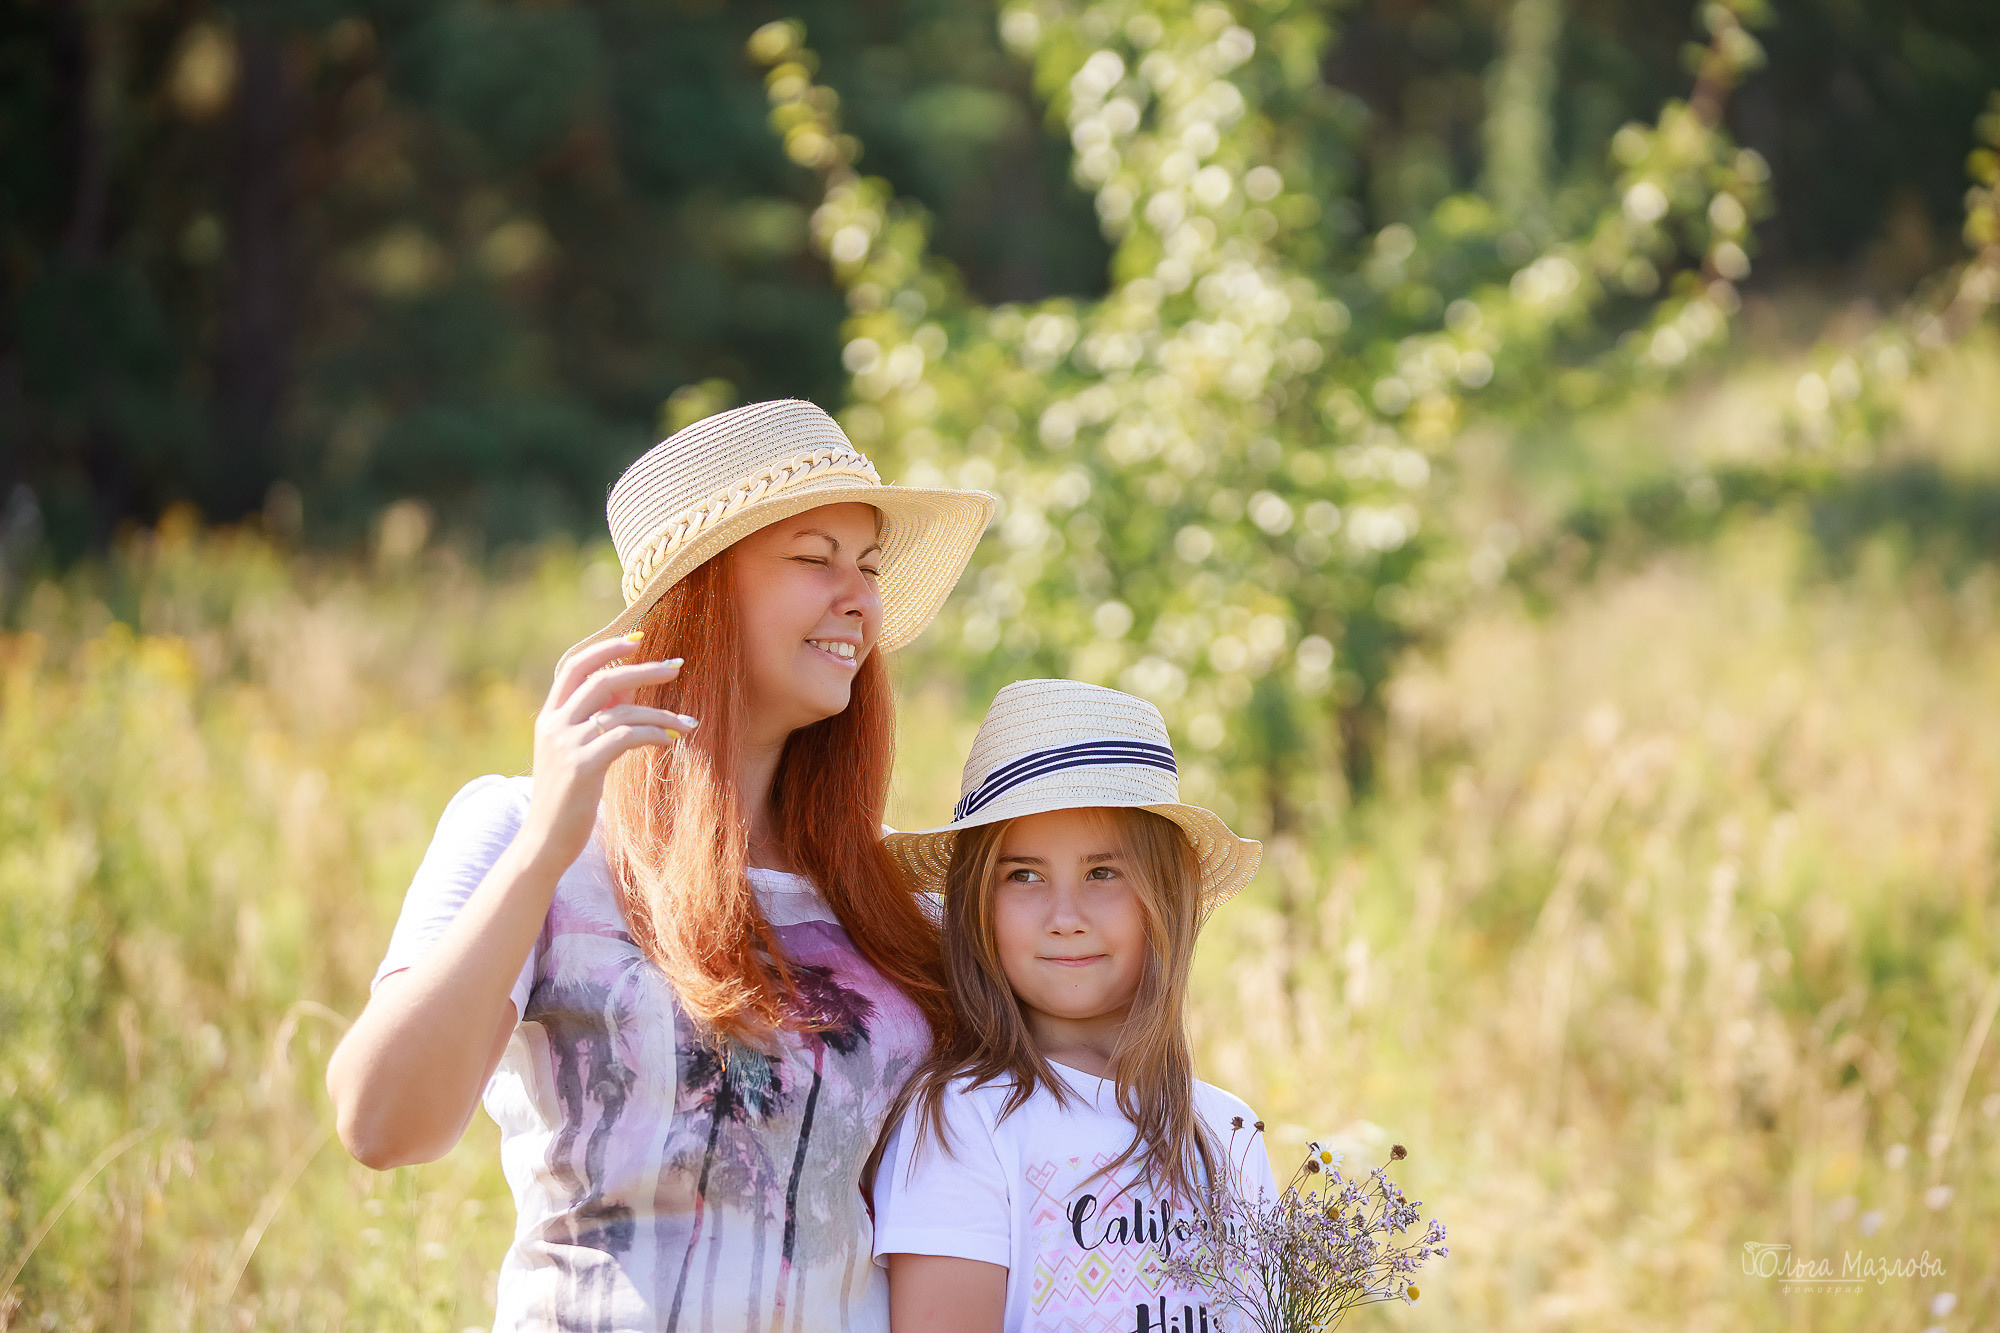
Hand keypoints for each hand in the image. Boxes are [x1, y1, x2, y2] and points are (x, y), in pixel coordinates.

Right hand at [519, 634, 696, 873]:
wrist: (543, 842)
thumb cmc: (566, 798)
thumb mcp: (576, 751)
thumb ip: (596, 717)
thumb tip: (628, 685)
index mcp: (549, 717)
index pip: (574, 666)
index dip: (605, 649)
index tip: (638, 640)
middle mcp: (554, 725)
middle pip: (602, 680)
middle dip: (643, 669)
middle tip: (676, 665)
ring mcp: (565, 745)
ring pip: (621, 710)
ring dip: (660, 713)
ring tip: (688, 723)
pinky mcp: (582, 767)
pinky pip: (626, 737)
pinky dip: (653, 734)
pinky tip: (669, 741)